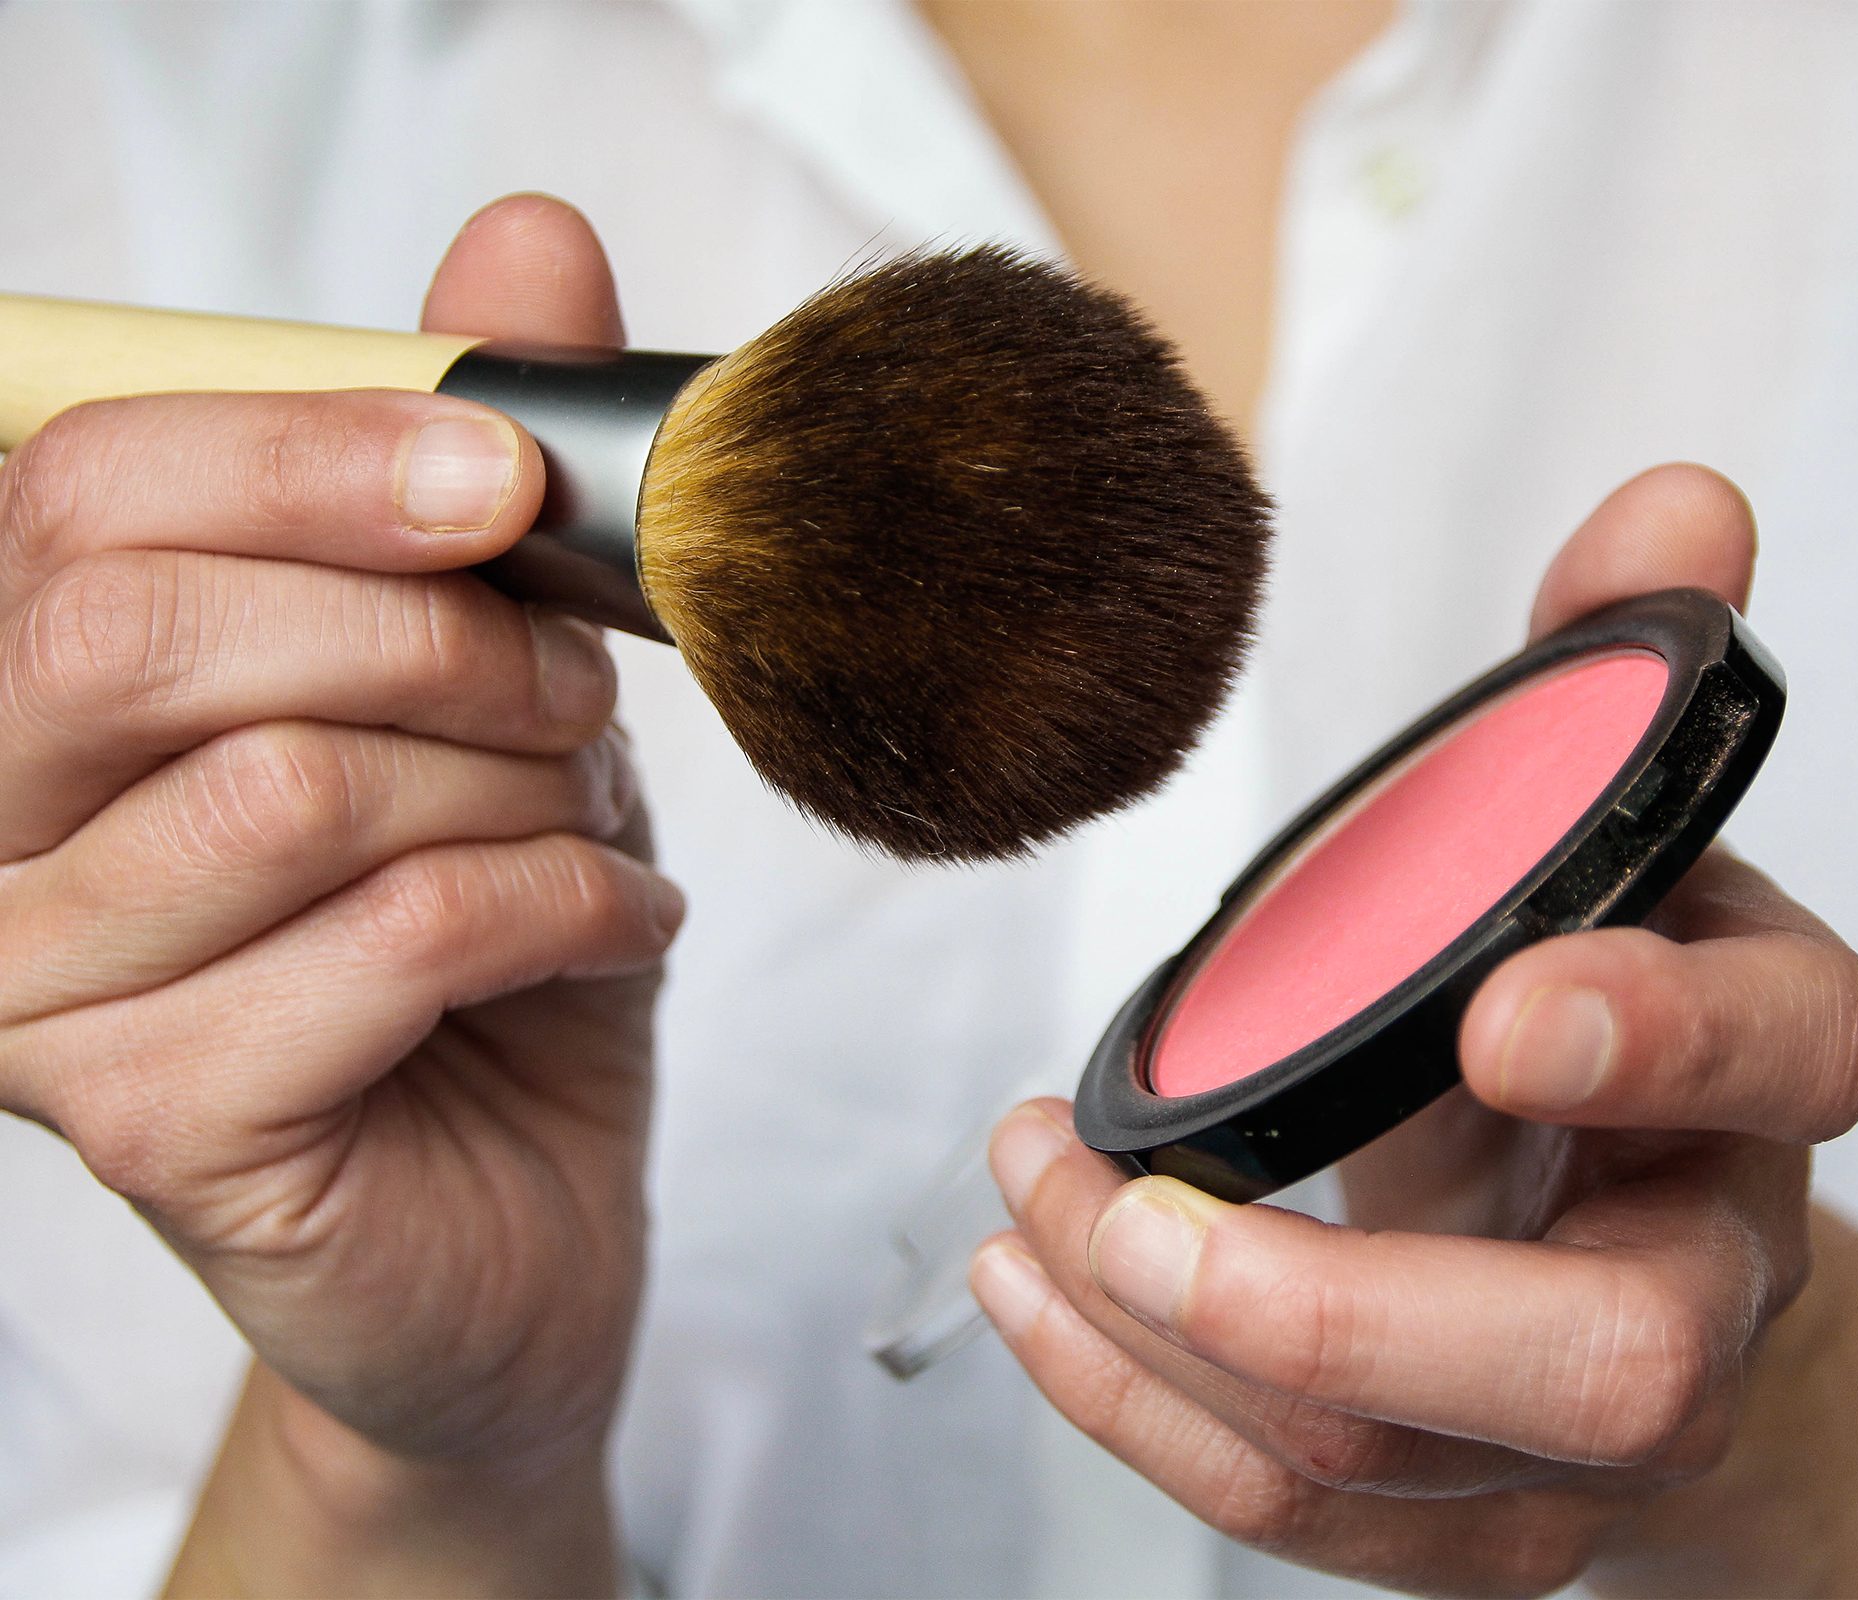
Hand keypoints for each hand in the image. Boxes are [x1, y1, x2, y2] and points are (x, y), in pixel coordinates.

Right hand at [0, 197, 674, 1591]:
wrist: (520, 1208)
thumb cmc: (485, 939)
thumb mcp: (501, 685)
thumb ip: (478, 472)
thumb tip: (528, 243)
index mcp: (41, 692)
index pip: (88, 492)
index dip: (311, 453)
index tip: (507, 479)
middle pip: (144, 622)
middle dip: (434, 631)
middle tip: (581, 689)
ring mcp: (37, 997)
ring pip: (290, 784)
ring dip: (516, 784)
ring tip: (594, 821)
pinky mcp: (153, 1124)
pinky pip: (390, 936)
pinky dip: (564, 904)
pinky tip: (617, 926)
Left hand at [973, 466, 1857, 1595]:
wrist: (1649, 1254)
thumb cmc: (1609, 1022)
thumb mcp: (1612, 841)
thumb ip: (1607, 680)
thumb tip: (1680, 501)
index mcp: (1770, 1074)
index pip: (1796, 1056)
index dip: (1670, 1037)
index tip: (1503, 1005)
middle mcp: (1709, 1282)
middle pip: (1613, 1364)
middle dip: (1349, 1300)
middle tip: (1138, 1201)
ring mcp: (1593, 1440)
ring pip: (1400, 1460)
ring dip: (1168, 1337)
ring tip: (1027, 1193)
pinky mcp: (1471, 1520)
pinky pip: (1308, 1516)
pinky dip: (1140, 1409)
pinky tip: (1031, 1293)